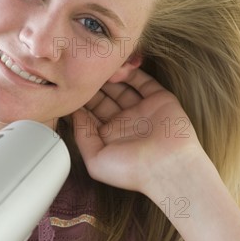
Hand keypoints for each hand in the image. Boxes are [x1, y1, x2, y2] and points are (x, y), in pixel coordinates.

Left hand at [72, 68, 204, 196]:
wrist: (168, 167)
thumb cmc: (132, 171)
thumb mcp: (95, 160)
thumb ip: (82, 136)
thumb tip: (74, 114)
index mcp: (108, 136)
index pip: (89, 113)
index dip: (80, 101)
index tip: (71, 89)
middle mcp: (124, 122)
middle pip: (103, 98)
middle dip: (93, 86)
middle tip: (84, 74)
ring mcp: (141, 110)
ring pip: (121, 88)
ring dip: (110, 78)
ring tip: (100, 70)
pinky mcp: (158, 100)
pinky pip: (143, 82)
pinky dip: (131, 74)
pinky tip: (119, 70)